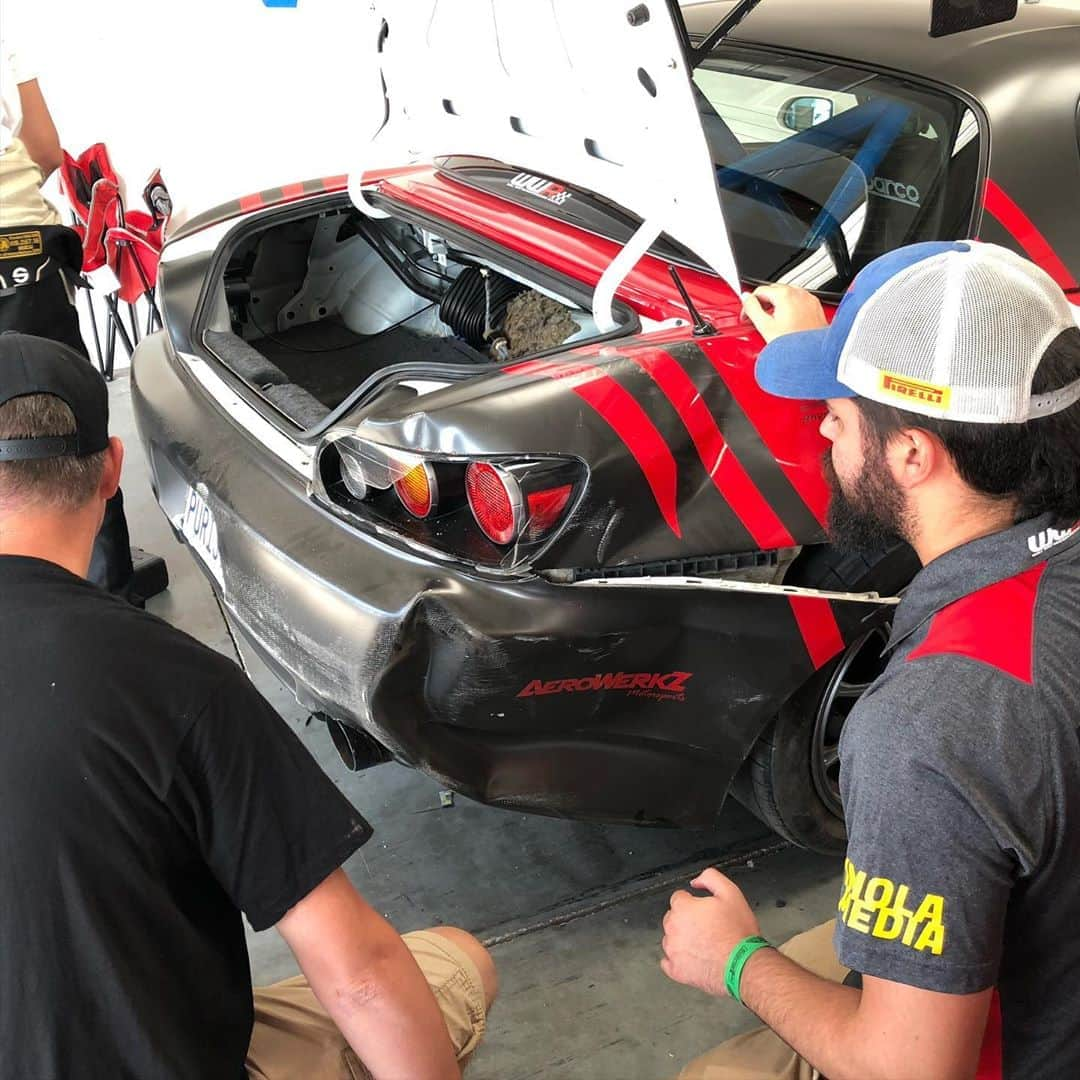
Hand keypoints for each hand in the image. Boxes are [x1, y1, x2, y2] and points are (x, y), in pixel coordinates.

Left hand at [660, 868, 760, 996]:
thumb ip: (710, 878)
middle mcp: (673, 928)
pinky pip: (668, 962)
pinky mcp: (676, 970)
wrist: (745, 964)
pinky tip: (692, 958)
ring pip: (670, 939)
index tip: (703, 911)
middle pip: (673, 917)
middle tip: (707, 927)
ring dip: (682, 939)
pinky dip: (677, 960)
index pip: (679, 898)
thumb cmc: (738, 933)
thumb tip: (696, 881)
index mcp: (683, 908)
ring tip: (704, 943)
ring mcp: (673, 951)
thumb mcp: (731, 892)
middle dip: (686, 920)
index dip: (693, 902)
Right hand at [741, 285, 827, 342]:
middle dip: (763, 304)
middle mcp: (799, 293)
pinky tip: (786, 323)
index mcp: (785, 294)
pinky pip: (798, 302)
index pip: (759, 291)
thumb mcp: (765, 326)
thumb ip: (752, 309)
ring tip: (772, 323)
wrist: (814, 355)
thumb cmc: (794, 345)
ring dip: (776, 306)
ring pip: (786, 296)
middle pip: (773, 291)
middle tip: (757, 320)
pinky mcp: (815, 307)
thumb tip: (745, 298)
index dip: (749, 304)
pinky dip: (790, 309)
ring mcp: (808, 299)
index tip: (747, 316)